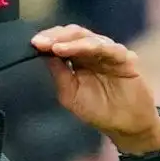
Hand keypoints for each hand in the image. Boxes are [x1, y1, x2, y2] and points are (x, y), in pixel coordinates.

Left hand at [31, 25, 159, 154]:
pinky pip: (108, 48)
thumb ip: (59, 74)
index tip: (33, 43)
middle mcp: (94, 51)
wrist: (126, 126)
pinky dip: (91, 46)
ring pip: (89, 38)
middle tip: (40, 42)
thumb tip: (43, 54)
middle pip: (74, 33)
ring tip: (54, 47)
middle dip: (56, 36)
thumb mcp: (70, 94)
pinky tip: (77, 50)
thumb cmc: (98, 111)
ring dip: (70, 40)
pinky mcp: (125, 59)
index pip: (63, 40)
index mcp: (80, 58)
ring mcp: (110, 53)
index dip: (48, 39)